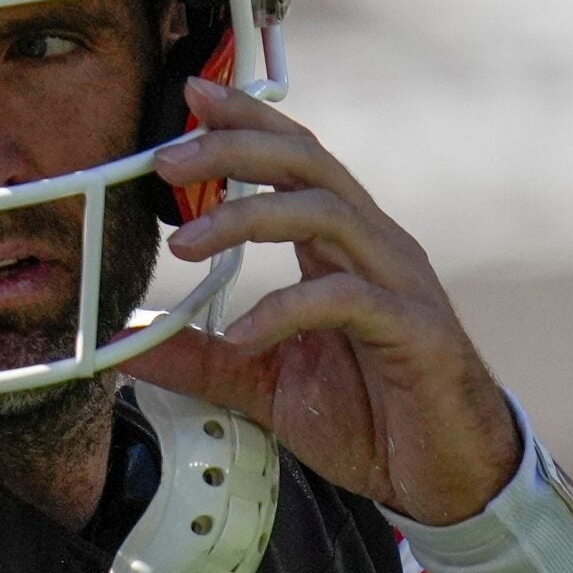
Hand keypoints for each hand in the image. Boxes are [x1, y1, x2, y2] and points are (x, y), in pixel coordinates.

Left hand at [129, 78, 520, 525]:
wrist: (447, 476)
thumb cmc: (372, 418)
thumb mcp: (263, 385)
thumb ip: (200, 359)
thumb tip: (125, 347)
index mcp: (341, 247)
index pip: (294, 160)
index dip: (246, 121)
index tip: (190, 95)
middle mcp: (373, 247)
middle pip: (305, 163)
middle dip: (234, 148)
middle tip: (166, 160)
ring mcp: (399, 284)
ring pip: (325, 212)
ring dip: (247, 217)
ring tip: (185, 246)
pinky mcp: (414, 331)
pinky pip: (346, 299)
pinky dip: (286, 308)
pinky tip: (244, 336)